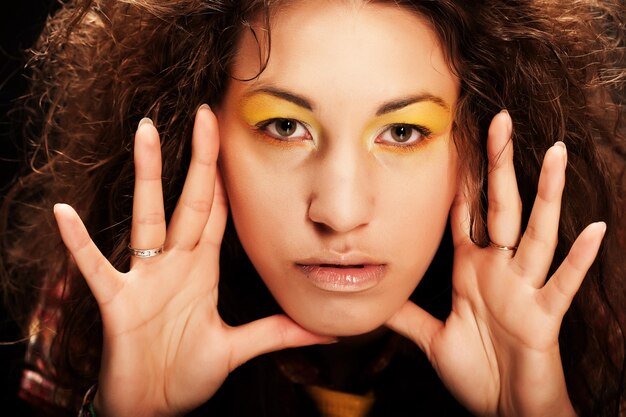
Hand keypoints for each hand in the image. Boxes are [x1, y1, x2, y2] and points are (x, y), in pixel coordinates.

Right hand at [53, 106, 331, 416]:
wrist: (151, 406)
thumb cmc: (186, 372)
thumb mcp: (237, 349)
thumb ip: (278, 333)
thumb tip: (328, 332)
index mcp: (201, 270)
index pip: (216, 213)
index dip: (225, 178)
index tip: (232, 141)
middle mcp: (174, 265)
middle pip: (187, 201)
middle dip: (198, 160)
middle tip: (204, 115)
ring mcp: (145, 279)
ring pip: (145, 218)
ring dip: (146, 177)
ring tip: (145, 134)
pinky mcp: (118, 302)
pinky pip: (97, 268)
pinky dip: (79, 244)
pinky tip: (64, 214)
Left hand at [386, 111, 604, 416]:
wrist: (504, 408)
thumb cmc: (477, 371)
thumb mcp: (431, 337)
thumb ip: (405, 314)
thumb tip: (374, 299)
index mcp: (472, 270)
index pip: (466, 214)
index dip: (462, 180)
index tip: (461, 143)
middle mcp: (499, 270)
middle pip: (501, 208)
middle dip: (500, 166)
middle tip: (502, 122)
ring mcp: (524, 289)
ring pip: (537, 233)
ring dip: (547, 195)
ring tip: (556, 154)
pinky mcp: (543, 316)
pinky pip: (562, 283)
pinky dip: (578, 258)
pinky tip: (593, 228)